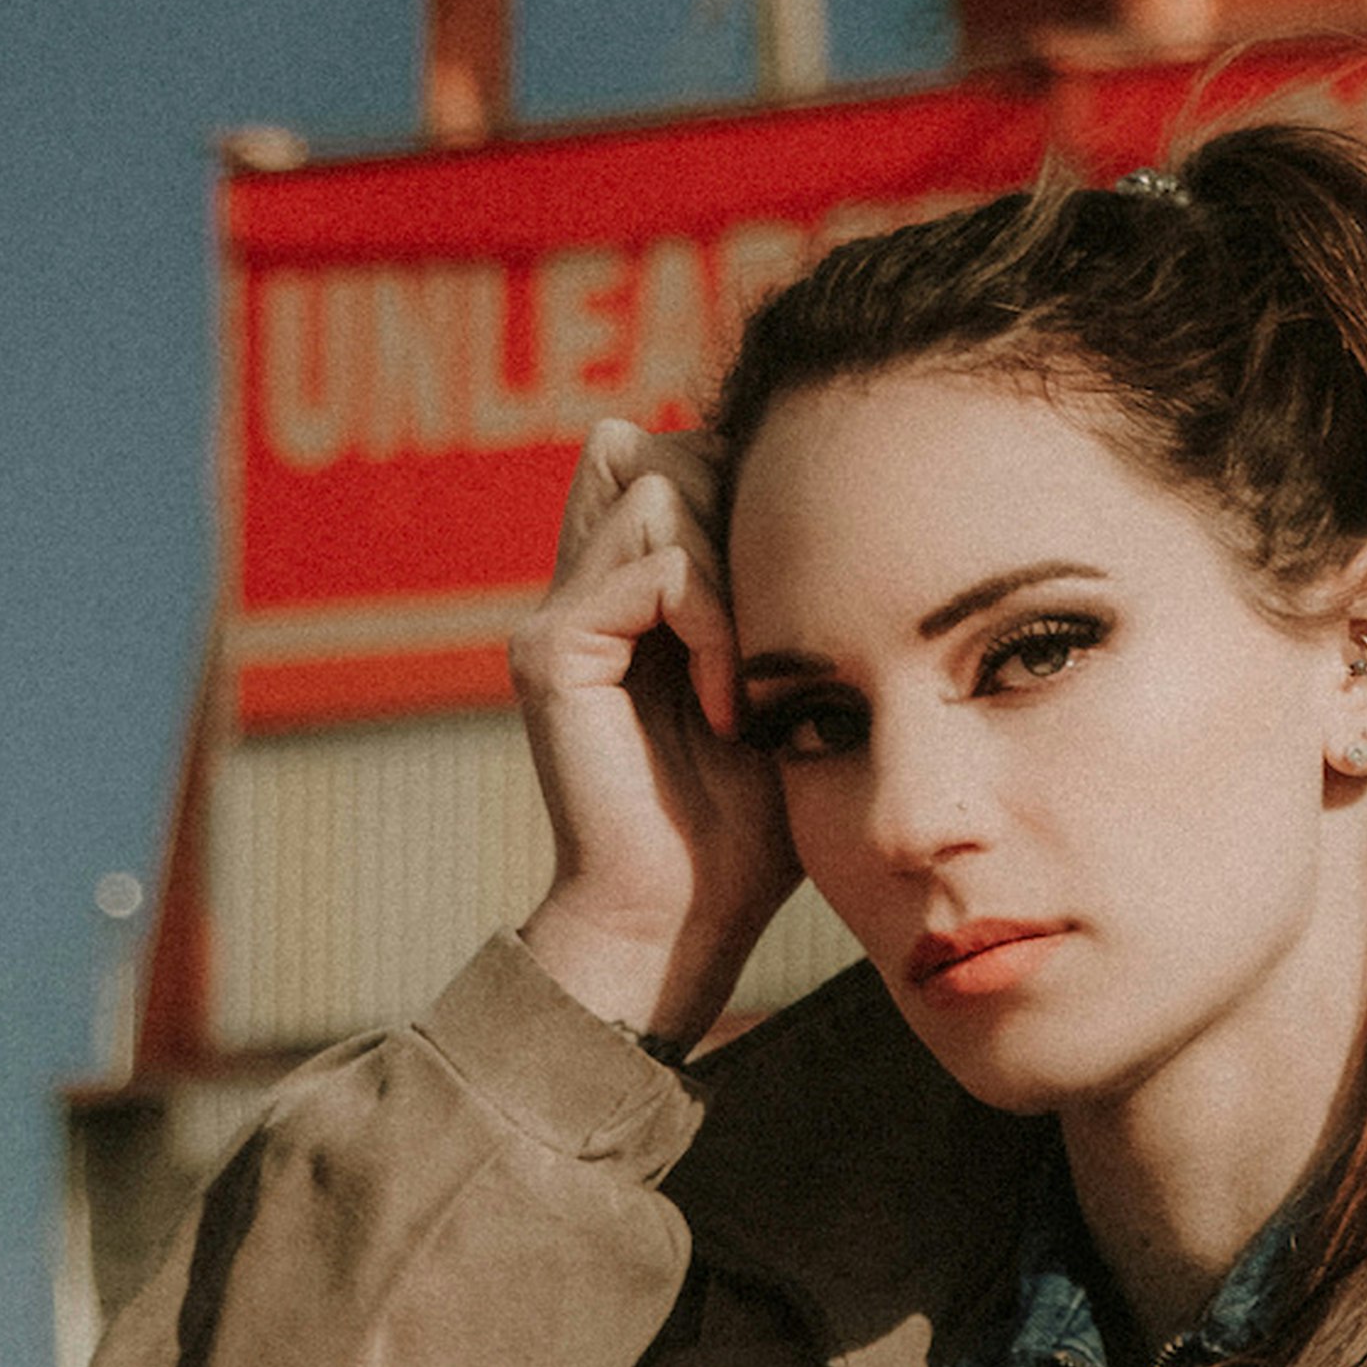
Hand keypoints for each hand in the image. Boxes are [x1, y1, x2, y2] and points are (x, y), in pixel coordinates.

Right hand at [510, 419, 798, 1050]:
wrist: (683, 918)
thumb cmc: (748, 819)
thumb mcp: (779, 680)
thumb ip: (773, 591)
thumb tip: (813, 494)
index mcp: (626, 588)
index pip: (668, 453)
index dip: (739, 489)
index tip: (790, 592)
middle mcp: (581, 586)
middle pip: (654, 448)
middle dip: (735, 510)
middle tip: (769, 623)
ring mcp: (559, 614)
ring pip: (659, 486)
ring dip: (733, 570)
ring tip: (747, 676)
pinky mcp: (553, 650)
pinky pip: (660, 569)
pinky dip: (716, 625)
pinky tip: (726, 706)